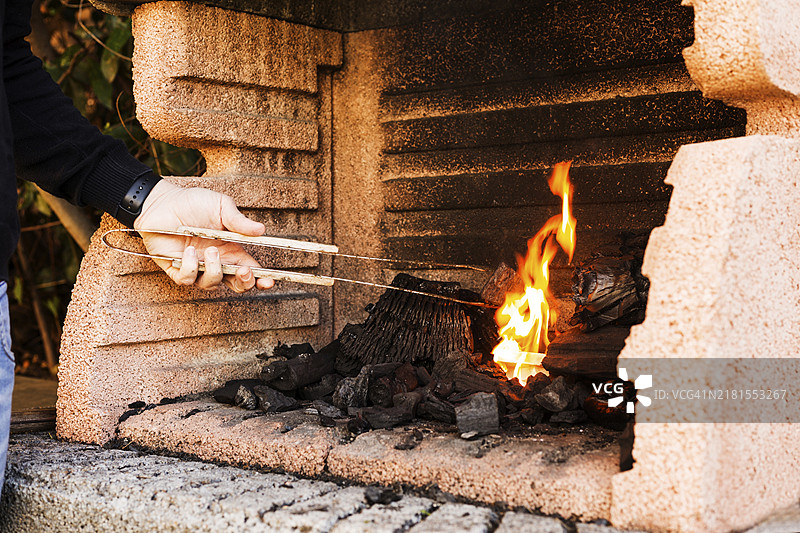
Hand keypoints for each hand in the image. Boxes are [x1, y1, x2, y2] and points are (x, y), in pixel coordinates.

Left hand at [133, 181, 273, 291]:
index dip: (262, 279)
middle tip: (243, 271)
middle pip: (236, 285)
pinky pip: (187, 279)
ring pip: (212, 284)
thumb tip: (261, 231)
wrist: (161, 202)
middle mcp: (216, 262)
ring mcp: (197, 267)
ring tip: (211, 250)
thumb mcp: (221, 206)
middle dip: (244, 283)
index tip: (268, 281)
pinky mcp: (177, 269)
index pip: (251, 270)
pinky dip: (191, 267)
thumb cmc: (192, 203)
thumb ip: (239, 221)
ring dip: (214, 270)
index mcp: (231, 250)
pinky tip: (189, 251)